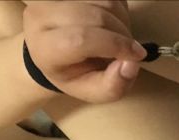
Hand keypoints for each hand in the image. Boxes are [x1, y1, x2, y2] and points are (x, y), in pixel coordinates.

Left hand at [23, 0, 146, 102]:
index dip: (114, 44)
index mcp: (45, 49)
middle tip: (129, 49)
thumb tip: (132, 64)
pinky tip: (113, 20)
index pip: (80, 39)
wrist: (56, 51)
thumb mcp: (94, 91)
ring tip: (119, 35)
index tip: (137, 55)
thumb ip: (113, 85)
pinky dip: (118, 7)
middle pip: (95, 16)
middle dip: (123, 34)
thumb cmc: (76, 74)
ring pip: (103, 0)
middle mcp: (41, 16)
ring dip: (122, 19)